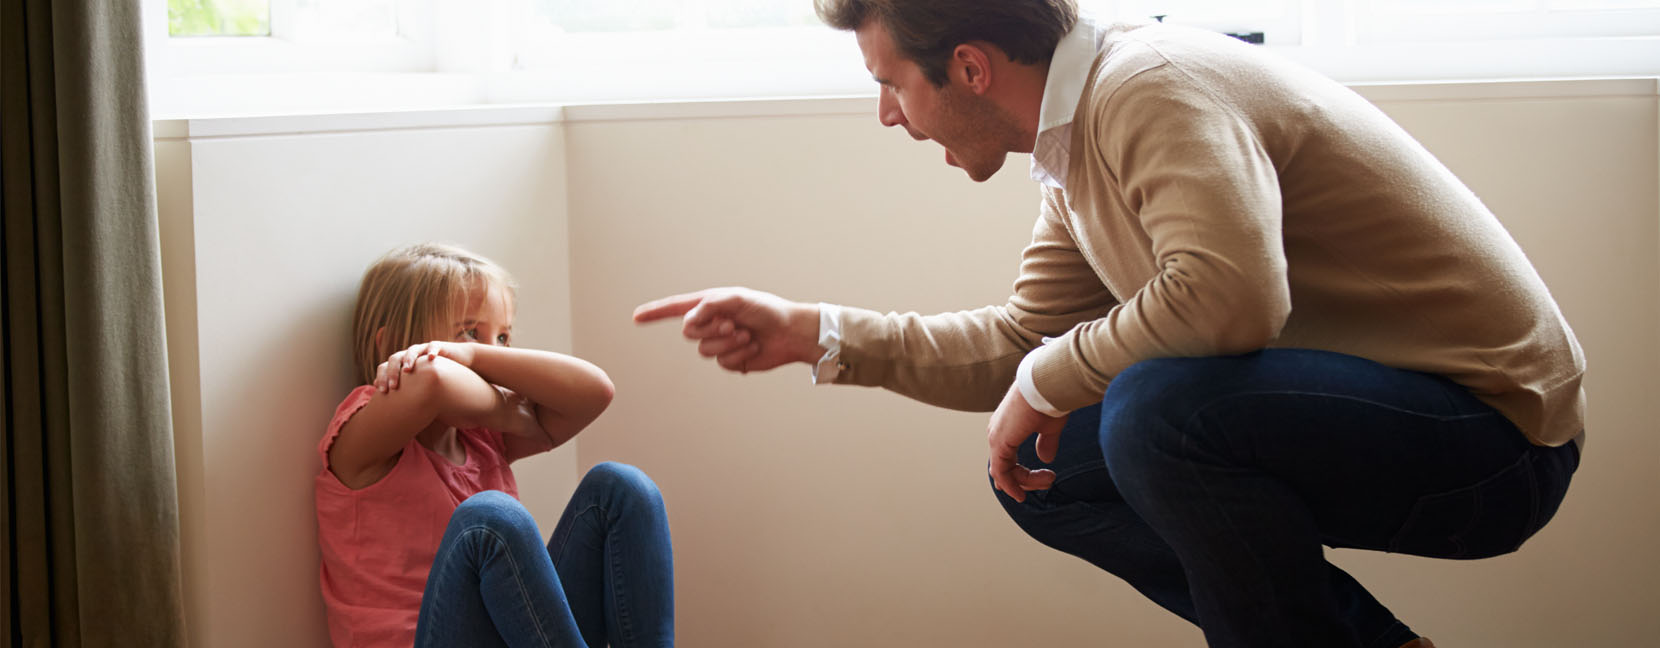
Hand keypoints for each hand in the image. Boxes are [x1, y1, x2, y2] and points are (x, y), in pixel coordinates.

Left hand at [373, 341, 476, 391]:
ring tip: (407, 369)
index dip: (381, 377)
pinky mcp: (439, 346)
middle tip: (393, 387)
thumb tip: (382, 397)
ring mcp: (424, 349)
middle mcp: (410, 355)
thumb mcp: (417, 384)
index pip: (385, 367)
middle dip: (392, 372)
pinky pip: (433, 346)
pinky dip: (432, 351)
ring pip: (412, 350)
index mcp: (401, 363)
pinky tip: (431, 358)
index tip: (382, 392)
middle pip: (395, 358)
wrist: (457, 362)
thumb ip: (402, 389)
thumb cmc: (435, 377)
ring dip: (408, 359)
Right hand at [633, 287, 821, 372]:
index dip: (655, 313)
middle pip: (689, 332)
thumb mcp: (738, 299)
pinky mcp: (731, 359)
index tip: (636, 318)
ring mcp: (720, 342)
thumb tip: (689, 318)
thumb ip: (711, 304)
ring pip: (704, 351)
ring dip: (727, 344)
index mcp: (711, 304)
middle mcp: (712, 323)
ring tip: (747, 336)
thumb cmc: (767, 310)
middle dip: (710, 329)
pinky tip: (753, 348)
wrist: (790, 333)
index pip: (676, 308)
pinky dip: (738, 355)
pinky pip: (722, 362)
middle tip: (732, 324)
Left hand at [987, 382, 1065, 502]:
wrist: (1047, 384)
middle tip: (1048, 480)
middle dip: (1025, 480)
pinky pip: (1001, 472)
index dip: (1020, 474)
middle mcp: (997, 432)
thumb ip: (1046, 443)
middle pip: (1003, 467)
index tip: (1043, 479)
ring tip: (1048, 480)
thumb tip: (1046, 458)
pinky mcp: (999, 443)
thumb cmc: (1050, 399)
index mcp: (1007, 427)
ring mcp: (996, 437)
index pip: (1007, 457)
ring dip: (1024, 482)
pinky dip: (1010, 485)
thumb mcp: (1049, 426)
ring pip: (1003, 472)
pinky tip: (1021, 495)